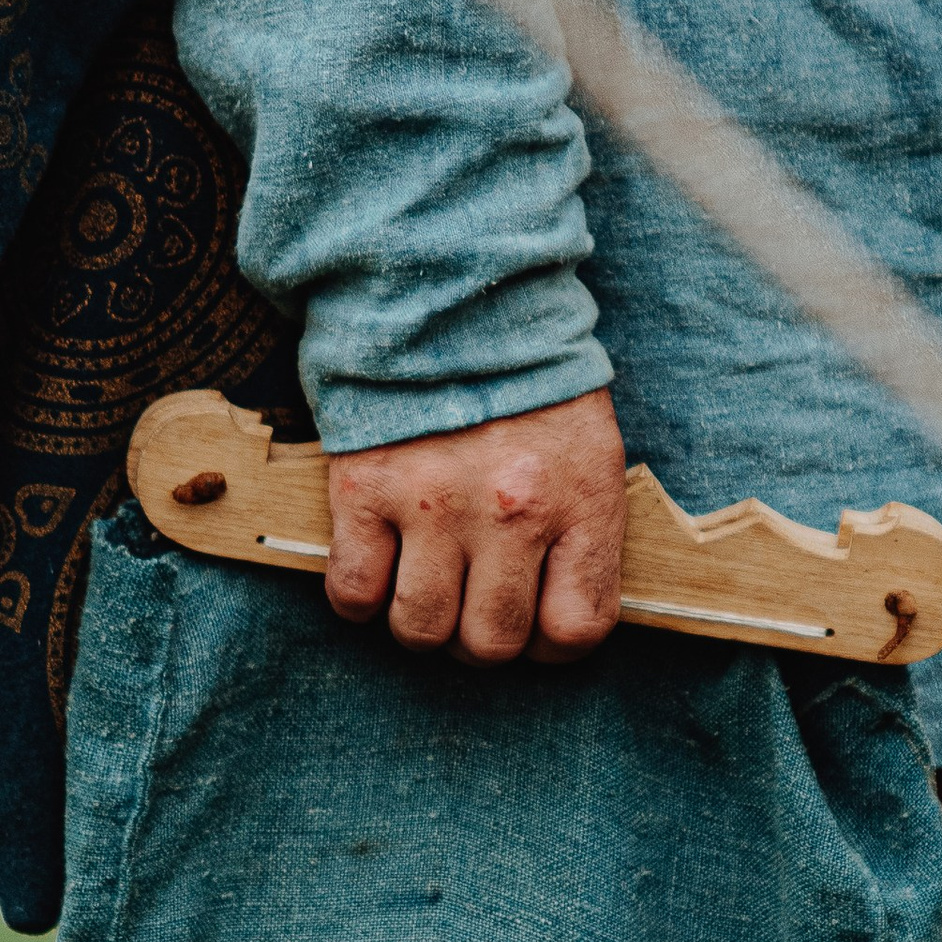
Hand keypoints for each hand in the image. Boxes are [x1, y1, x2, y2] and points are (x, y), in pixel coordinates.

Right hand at [324, 388, 627, 663]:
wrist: (446, 297)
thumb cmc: (525, 382)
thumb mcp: (589, 449)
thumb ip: (583, 532)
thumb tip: (556, 621)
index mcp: (579, 501)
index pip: (576, 628)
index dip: (551, 644)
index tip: (534, 622)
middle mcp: (511, 512)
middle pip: (492, 643)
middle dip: (480, 640)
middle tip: (470, 604)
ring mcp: (433, 504)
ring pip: (420, 631)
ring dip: (420, 624)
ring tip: (424, 584)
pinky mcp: (364, 491)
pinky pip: (353, 593)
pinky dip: (360, 597)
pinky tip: (376, 564)